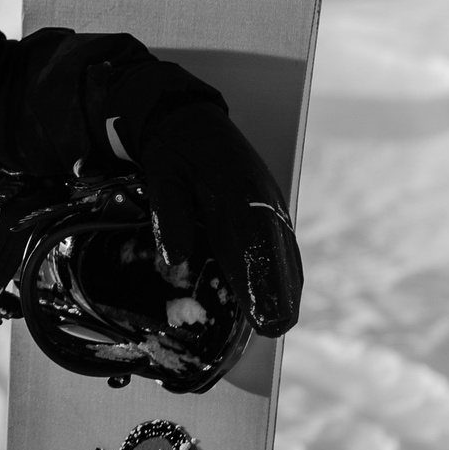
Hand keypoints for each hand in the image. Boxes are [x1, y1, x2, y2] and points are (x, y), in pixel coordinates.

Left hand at [132, 103, 302, 334]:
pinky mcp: (270, 206)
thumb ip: (170, 215)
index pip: (255, 247)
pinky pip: (284, 243)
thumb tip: (173, 259)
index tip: (263, 316)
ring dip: (285, 286)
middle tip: (274, 330)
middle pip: (278, 255)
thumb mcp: (162, 176)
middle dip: (278, 294)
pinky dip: (285, 269)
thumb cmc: (174, 152)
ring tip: (280, 324)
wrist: (191, 119)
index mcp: (237, 193)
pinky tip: (283, 293)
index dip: (260, 284)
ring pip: (286, 251)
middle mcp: (263, 201)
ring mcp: (271, 203)